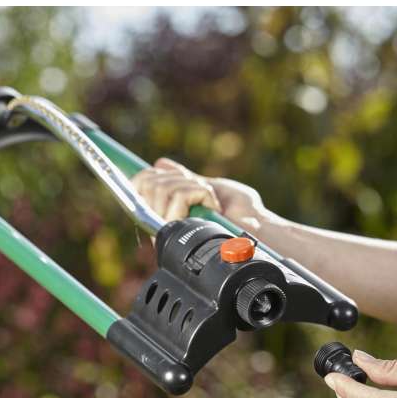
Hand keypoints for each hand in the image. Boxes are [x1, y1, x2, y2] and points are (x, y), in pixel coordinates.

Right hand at [131, 157, 266, 227]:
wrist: (258, 226)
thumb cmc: (240, 210)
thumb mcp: (207, 187)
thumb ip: (182, 179)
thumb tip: (160, 164)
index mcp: (166, 211)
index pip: (139, 185)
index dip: (147, 175)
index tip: (167, 174)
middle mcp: (163, 222)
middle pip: (148, 184)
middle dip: (178, 179)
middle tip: (201, 191)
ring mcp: (170, 229)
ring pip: (162, 189)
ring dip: (192, 186)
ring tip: (210, 200)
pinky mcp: (180, 233)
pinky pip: (179, 197)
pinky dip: (201, 192)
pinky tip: (213, 206)